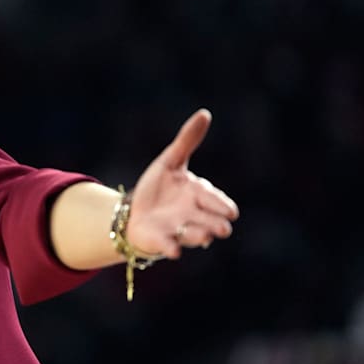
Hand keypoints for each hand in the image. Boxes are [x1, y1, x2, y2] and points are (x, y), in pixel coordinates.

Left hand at [126, 109, 238, 258]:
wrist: (133, 212)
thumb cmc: (157, 188)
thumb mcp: (170, 161)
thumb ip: (188, 141)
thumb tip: (205, 113)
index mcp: (199, 196)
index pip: (216, 201)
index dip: (221, 205)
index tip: (230, 211)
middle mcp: (194, 216)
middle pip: (211, 221)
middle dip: (217, 224)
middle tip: (223, 228)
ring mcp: (178, 230)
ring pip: (194, 234)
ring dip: (199, 235)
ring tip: (205, 237)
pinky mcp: (161, 241)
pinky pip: (168, 245)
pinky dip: (171, 248)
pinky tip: (174, 251)